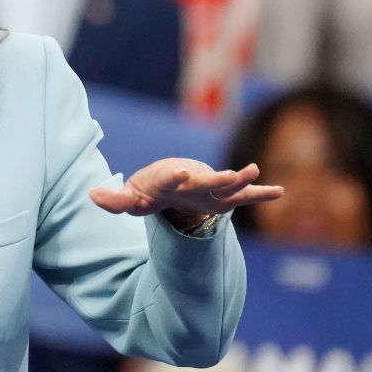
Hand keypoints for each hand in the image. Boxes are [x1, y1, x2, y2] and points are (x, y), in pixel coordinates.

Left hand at [88, 159, 282, 224]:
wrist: (170, 180)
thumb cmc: (148, 189)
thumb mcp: (130, 197)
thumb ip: (115, 199)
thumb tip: (91, 195)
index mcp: (167, 180)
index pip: (169, 178)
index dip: (173, 176)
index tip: (181, 172)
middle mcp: (192, 181)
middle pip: (205, 181)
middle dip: (217, 179)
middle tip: (232, 175)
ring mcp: (209, 189)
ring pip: (228, 186)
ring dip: (242, 180)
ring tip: (255, 172)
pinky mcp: (222, 199)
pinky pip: (244, 197)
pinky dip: (260, 193)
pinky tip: (279, 191)